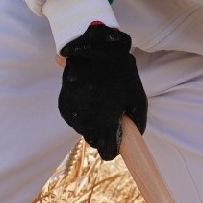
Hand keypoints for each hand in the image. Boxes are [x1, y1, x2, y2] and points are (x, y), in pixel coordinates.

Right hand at [58, 23, 146, 159]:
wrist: (95, 50)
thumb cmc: (120, 74)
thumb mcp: (137, 98)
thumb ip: (138, 122)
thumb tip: (134, 135)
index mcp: (104, 124)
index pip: (107, 152)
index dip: (113, 148)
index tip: (117, 141)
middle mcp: (85, 123)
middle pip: (94, 141)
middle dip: (103, 134)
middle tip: (111, 115)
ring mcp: (72, 115)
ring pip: (83, 130)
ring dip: (91, 123)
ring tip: (100, 102)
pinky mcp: (63, 106)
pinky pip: (74, 119)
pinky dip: (81, 113)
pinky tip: (89, 98)